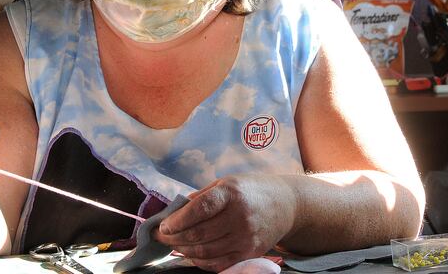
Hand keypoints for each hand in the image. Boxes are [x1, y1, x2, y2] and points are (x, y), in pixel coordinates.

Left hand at [154, 175, 296, 271]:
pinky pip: (219, 264)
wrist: (287, 204)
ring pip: (206, 252)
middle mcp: (239, 216)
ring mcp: (246, 237)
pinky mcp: (250, 253)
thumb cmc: (251, 190)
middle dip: (174, 238)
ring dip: (184, 250)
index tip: (163, 226)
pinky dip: (201, 262)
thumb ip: (201, 197)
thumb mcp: (226, 183)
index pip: (199, 210)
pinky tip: (191, 255)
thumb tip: (175, 212)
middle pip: (199, 234)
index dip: (177, 221)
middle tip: (161, 237)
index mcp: (231, 193)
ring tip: (173, 245)